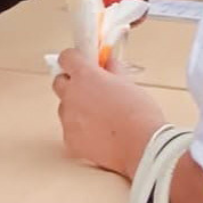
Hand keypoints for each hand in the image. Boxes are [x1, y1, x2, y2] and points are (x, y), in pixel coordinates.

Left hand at [52, 47, 166, 177]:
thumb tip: (108, 64)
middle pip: (59, 82)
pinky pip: (70, 130)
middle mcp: (72, 94)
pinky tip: (99, 134)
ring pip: (65, 108)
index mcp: (85, 75)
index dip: (74, 59)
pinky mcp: (70, 140)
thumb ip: (112, 70)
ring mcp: (69, 118)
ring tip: (100, 117)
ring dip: (76, 108)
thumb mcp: (128, 83)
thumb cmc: (140, 114)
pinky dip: (80, 131)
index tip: (81, 62)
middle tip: (89, 89)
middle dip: (71, 83)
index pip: (67, 57)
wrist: (143, 146)